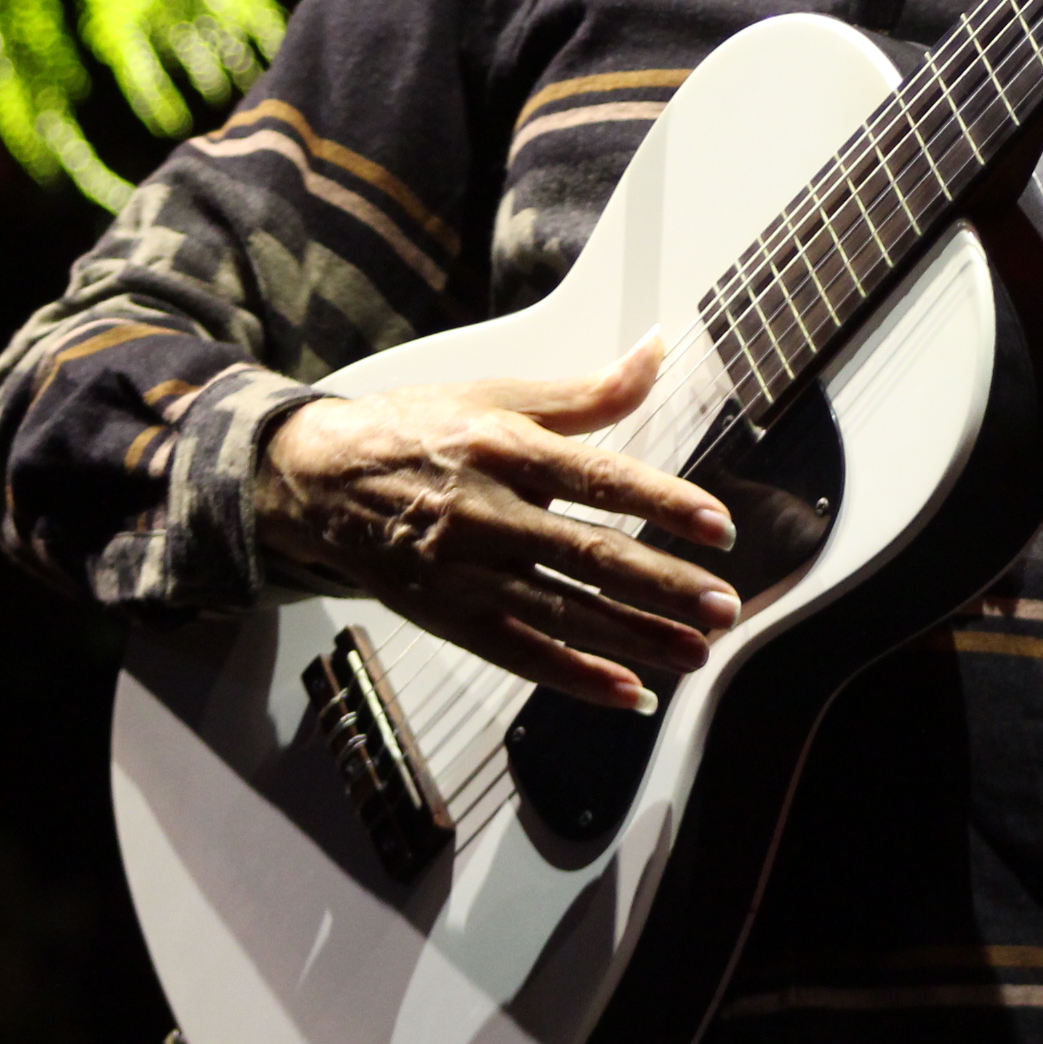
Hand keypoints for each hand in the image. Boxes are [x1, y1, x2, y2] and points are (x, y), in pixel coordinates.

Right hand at [253, 336, 741, 711]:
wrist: (316, 479)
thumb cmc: (418, 429)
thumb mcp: (498, 396)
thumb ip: (586, 392)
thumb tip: (657, 351)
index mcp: (504, 448)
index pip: (598, 478)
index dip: (662, 503)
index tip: (719, 526)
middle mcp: (486, 512)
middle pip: (589, 555)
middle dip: (665, 586)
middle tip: (726, 606)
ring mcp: (464, 571)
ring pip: (564, 612)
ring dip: (637, 638)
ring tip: (697, 652)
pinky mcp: (447, 616)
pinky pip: (521, 654)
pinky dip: (576, 677)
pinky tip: (630, 692)